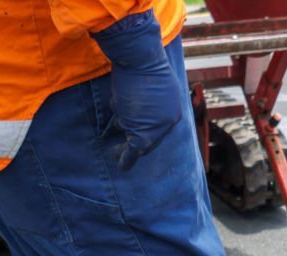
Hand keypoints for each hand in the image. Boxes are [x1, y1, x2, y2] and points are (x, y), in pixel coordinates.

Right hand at [92, 10, 183, 169]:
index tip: (132, 136)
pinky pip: (133, 151)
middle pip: (150, 139)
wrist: (140, 57)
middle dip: (134, 144)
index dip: (143, 132)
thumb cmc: (143, 62)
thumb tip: (132, 105)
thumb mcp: (151, 80)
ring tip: (113, 153)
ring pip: (135, 140)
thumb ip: (148, 96)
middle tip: (120, 150)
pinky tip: (121, 166)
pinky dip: (126, 159)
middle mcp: (168, 122)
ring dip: (122, 146)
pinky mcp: (142, 132)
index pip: (158, 128)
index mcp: (174, 110)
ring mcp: (156, 128)